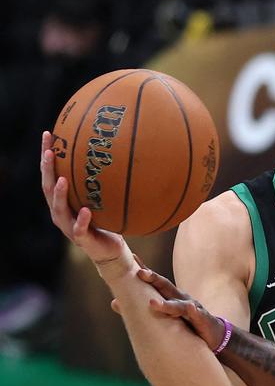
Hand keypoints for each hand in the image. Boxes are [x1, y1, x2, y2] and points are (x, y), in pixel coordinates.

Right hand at [40, 131, 126, 270]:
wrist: (110, 251)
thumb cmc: (107, 222)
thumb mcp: (103, 198)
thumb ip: (102, 181)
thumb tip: (117, 151)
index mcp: (63, 201)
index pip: (51, 174)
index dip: (47, 155)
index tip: (48, 134)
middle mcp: (61, 212)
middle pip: (48, 188)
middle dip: (47, 170)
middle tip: (49, 152)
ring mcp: (69, 226)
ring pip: (58, 209)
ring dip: (59, 194)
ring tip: (62, 179)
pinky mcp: (81, 240)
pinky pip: (79, 229)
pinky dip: (81, 219)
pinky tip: (85, 210)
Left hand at [112, 257, 224, 349]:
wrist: (212, 334)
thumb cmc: (185, 322)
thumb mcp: (163, 314)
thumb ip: (140, 308)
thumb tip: (113, 302)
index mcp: (170, 295)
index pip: (155, 281)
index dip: (144, 270)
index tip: (132, 258)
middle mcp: (180, 297)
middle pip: (165, 286)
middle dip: (154, 279)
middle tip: (140, 273)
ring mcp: (192, 307)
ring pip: (178, 304)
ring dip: (166, 303)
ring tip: (152, 303)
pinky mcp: (202, 319)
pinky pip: (197, 315)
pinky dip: (193, 312)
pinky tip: (191, 308)